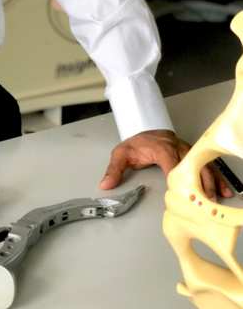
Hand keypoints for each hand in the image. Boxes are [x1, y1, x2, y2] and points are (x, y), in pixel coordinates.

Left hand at [99, 129, 232, 200]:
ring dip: (212, 182)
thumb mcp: (121, 153)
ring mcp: (187, 151)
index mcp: (161, 149)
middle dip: (199, 183)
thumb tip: (105, 185)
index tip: (181, 193)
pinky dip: (217, 177)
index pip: (171, 163)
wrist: (145, 127)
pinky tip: (225, 189)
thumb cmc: (136, 143)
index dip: (177, 177)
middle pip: (192, 165)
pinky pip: (208, 165)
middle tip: (204, 202)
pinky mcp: (193, 154)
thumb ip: (114, 169)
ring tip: (218, 199)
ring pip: (203, 165)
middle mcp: (178, 149)